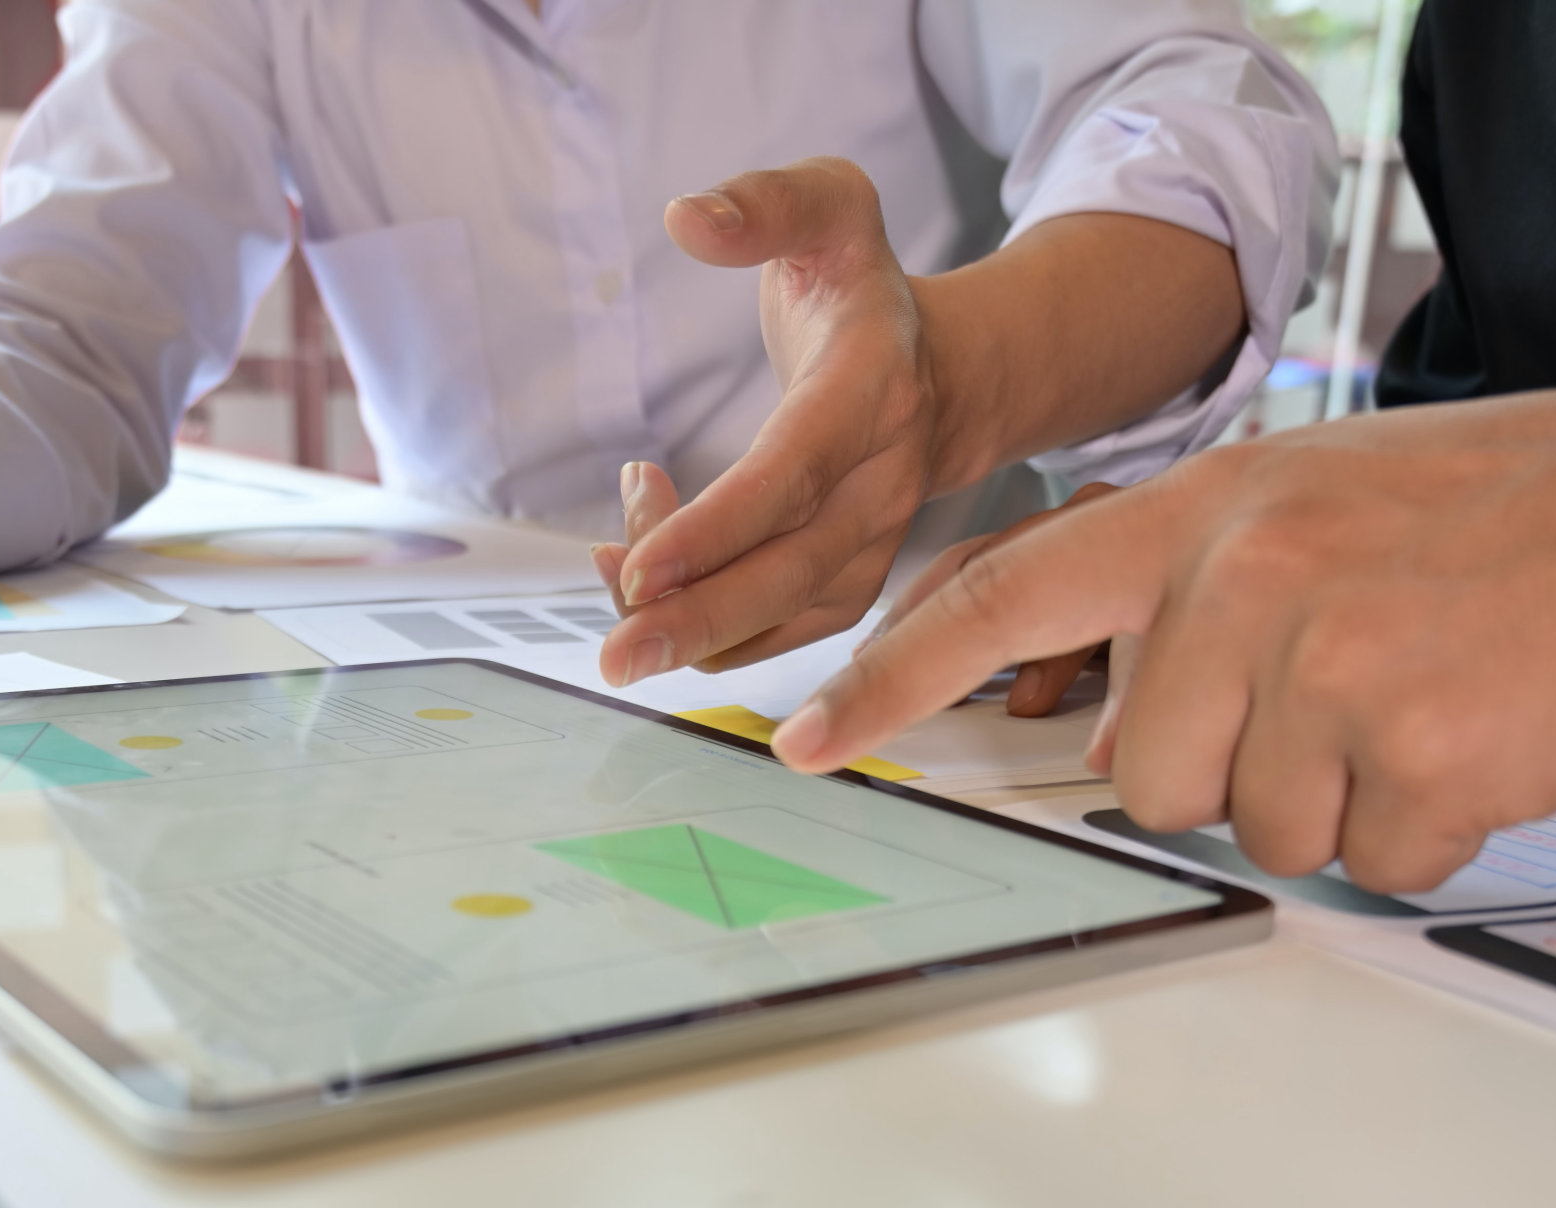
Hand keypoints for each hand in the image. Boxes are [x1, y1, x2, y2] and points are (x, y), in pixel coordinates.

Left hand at [596, 158, 931, 686]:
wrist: (941, 368)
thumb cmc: (859, 287)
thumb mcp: (829, 206)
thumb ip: (763, 204)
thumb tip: (686, 218)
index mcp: (874, 380)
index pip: (796, 467)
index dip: (719, 524)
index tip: (639, 566)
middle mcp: (885, 473)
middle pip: (794, 567)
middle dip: (698, 618)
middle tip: (616, 655)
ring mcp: (876, 536)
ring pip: (788, 612)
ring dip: (697, 627)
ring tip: (614, 603)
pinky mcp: (853, 576)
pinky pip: (786, 628)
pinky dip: (716, 631)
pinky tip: (645, 596)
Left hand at [772, 377, 1555, 890]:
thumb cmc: (1513, 511)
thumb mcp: (1317, 497)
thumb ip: (1193, 586)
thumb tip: (1103, 715)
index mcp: (1206, 504)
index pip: (998, 594)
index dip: (890, 681)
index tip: (804, 742)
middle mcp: (1245, 575)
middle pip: (1147, 770)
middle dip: (1237, 770)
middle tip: (1353, 694)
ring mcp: (1332, 664)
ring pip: (1260, 829)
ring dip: (1344, 800)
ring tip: (1434, 698)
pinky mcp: (1422, 753)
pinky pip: (1377, 860)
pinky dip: (1433, 829)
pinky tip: (1490, 738)